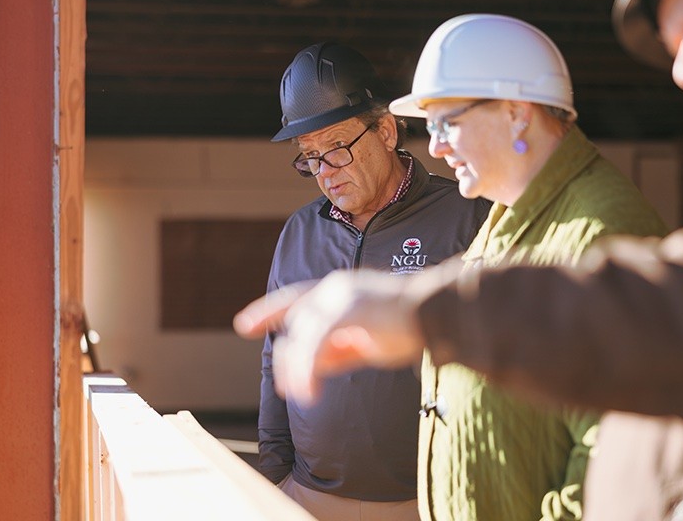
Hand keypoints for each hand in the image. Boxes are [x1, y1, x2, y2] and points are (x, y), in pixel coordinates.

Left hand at [233, 269, 425, 403]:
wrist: (436, 315)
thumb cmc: (408, 328)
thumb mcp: (366, 343)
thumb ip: (339, 351)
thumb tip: (311, 366)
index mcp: (341, 290)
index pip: (296, 298)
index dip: (269, 311)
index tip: (245, 325)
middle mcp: (335, 289)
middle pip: (297, 322)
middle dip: (289, 358)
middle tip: (289, 388)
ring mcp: (339, 298)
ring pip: (302, 336)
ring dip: (297, 368)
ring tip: (301, 394)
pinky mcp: (345, 312)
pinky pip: (314, 345)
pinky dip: (307, 369)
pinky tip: (308, 390)